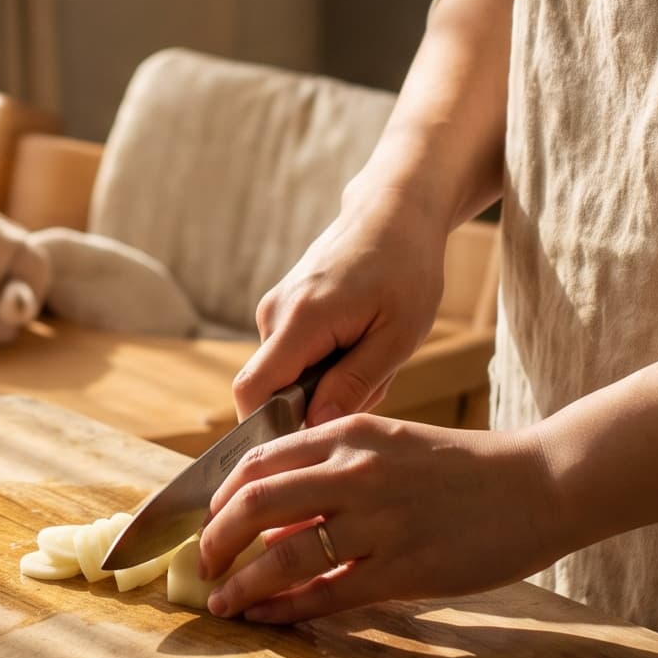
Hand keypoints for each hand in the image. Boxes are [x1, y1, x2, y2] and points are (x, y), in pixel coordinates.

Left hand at [197, 416, 566, 623]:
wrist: (539, 483)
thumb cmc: (464, 469)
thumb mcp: (392, 445)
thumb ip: (335, 468)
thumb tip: (274, 514)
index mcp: (350, 432)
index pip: (257, 461)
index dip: (218, 498)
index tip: (205, 524)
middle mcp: (357, 471)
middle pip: (255, 504)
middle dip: (216, 541)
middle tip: (203, 566)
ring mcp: (380, 521)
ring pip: (283, 555)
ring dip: (243, 585)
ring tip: (224, 602)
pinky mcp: (405, 567)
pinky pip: (327, 594)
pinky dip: (287, 609)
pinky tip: (269, 618)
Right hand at [231, 190, 450, 425]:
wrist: (395, 212)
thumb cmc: (406, 268)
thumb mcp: (398, 336)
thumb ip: (355, 384)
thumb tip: (315, 425)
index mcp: (301, 320)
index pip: (252, 390)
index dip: (264, 428)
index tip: (303, 445)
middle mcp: (275, 313)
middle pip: (274, 388)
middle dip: (318, 404)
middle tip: (375, 383)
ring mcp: (276, 308)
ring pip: (288, 373)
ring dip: (329, 382)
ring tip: (375, 356)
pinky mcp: (284, 307)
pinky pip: (295, 354)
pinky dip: (328, 361)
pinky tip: (362, 342)